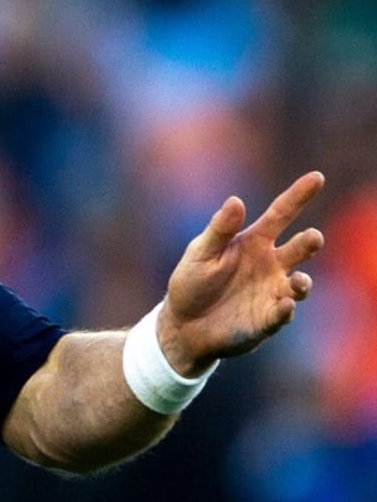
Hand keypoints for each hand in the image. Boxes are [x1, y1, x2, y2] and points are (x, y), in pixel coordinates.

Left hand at [157, 170, 325, 375]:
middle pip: (299, 249)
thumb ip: (220, 229)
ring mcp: (272, 291)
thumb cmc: (192, 282)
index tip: (317, 177)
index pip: (281, 214)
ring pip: (300, 284)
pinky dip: (286, 309)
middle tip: (313, 237)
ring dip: (302, 283)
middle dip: (310, 242)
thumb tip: (236, 200)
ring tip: (298, 281)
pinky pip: (284, 313)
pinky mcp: (269, 318)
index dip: (299, 195)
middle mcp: (270, 264)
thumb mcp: (201, 252)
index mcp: (253, 241)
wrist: (184, 324)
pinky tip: (284, 305)